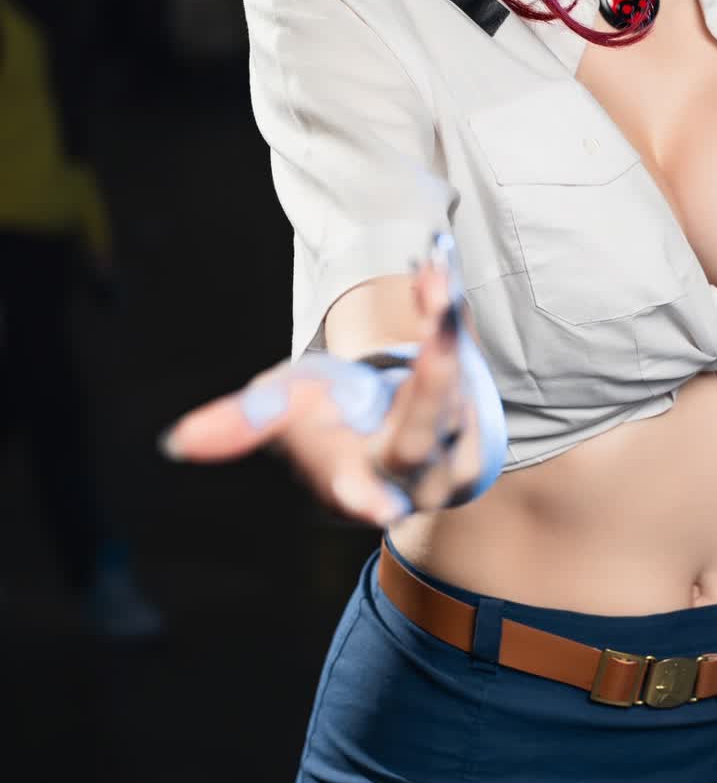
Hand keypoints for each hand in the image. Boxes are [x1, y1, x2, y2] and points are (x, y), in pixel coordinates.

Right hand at [156, 253, 473, 525]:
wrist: (379, 419)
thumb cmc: (318, 417)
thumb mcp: (280, 409)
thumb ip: (238, 425)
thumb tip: (178, 443)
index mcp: (346, 478)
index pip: (356, 493)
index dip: (362, 499)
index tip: (378, 509)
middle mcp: (402, 479)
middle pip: (421, 423)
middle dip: (429, 360)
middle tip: (436, 296)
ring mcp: (446, 461)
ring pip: (452, 388)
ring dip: (440, 325)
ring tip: (433, 272)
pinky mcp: (473, 436)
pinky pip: (470, 374)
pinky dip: (451, 324)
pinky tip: (436, 289)